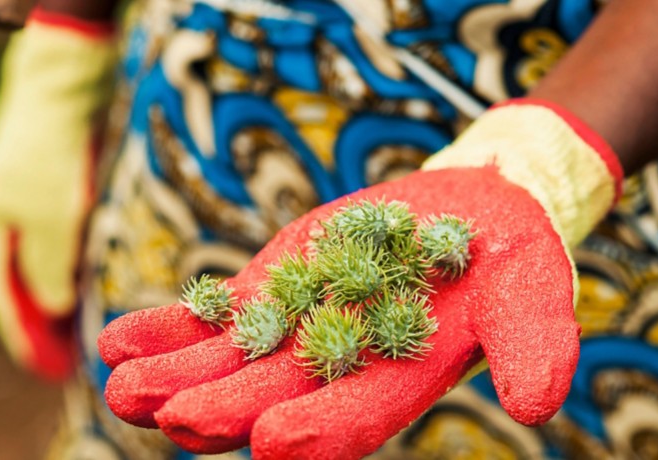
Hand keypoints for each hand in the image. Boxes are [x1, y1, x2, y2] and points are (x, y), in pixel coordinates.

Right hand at [0, 8, 112, 379]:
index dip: (24, 336)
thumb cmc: (50, 160)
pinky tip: (78, 283)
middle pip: (14, 286)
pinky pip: (46, 245)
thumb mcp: (51, 222)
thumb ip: (49, 269)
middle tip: (62, 361)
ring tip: (73, 332)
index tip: (45, 370)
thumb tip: (53, 308)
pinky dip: (59, 270)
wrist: (57, 91)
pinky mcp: (38, 192)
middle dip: (36, 324)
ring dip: (49, 300)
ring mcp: (14, 206)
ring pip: (31, 266)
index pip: (2, 299)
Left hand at [97, 100, 622, 457]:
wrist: (470, 211)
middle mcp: (338, 366)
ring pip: (229, 363)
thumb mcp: (534, 293)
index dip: (318, 431)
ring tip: (121, 385)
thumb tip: (540, 401)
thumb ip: (533, 345)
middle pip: (274, 396)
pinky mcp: (272, 292)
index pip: (356, 416)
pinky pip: (213, 317)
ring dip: (175, 376)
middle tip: (172, 417)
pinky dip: (167, 328)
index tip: (273, 441)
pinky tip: (117, 341)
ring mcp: (297, 330)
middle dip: (223, 410)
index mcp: (400, 377)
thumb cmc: (511, 259)